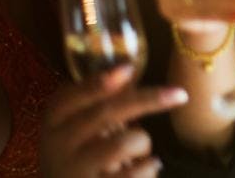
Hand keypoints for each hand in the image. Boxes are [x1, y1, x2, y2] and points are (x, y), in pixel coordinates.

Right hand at [40, 66, 188, 177]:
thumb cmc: (80, 155)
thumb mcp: (78, 128)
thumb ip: (98, 102)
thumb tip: (128, 69)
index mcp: (54, 122)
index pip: (70, 97)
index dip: (98, 83)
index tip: (128, 69)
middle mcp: (58, 145)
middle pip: (106, 113)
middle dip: (148, 100)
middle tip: (180, 94)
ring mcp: (74, 171)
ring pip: (123, 144)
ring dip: (143, 142)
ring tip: (141, 152)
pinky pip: (134, 175)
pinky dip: (149, 167)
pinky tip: (147, 167)